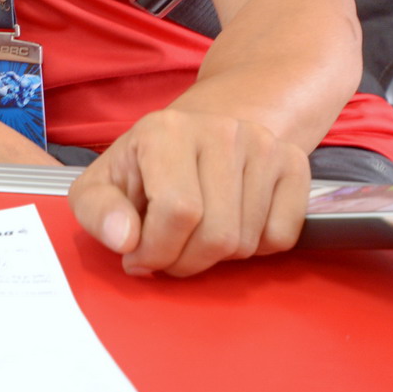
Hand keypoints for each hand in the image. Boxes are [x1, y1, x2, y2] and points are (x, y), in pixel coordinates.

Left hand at [67, 108, 308, 276]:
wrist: (194, 138)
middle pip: (218, 233)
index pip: (178, 212)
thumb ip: (98, 212)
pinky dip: (255, 249)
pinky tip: (231, 224)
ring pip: (248, 241)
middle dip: (186, 261)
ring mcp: (263, 144)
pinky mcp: (294, 163)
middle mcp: (221, 130)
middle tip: (168, 253)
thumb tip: (124, 239)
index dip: (158, 251)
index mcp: (166, 130)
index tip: (139, 256)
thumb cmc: (144, 169)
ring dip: (218, 257)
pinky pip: (281, 236)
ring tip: (195, 233)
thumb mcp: (101, 186)